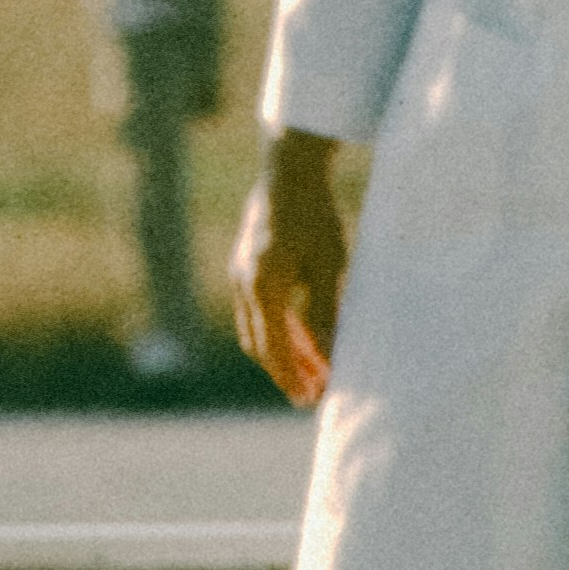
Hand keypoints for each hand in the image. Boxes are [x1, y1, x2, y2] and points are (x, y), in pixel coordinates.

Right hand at [233, 131, 354, 404]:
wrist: (289, 170)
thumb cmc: (315, 215)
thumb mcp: (329, 266)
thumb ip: (325, 314)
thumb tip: (329, 359)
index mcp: (262, 288)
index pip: (275, 349)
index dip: (293, 377)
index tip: (311, 399)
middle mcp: (243, 285)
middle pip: (260, 344)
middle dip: (285, 371)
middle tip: (310, 393)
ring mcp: (239, 275)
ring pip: (255, 329)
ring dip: (281, 352)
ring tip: (309, 369)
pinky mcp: (244, 265)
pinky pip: (256, 310)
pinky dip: (276, 329)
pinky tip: (300, 334)